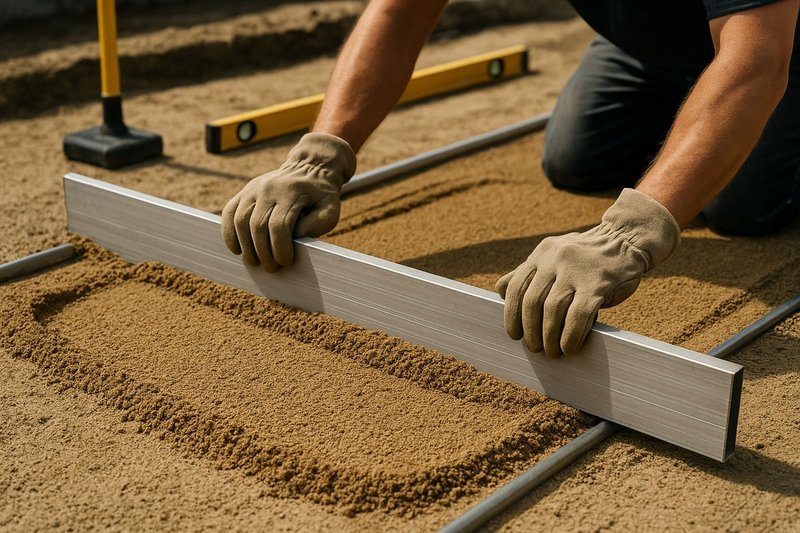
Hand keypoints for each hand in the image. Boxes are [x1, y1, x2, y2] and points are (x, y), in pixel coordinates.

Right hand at [221, 133, 355, 270]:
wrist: (310, 167)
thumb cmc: (321, 195)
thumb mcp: (330, 208)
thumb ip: (317, 224)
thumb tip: (294, 238)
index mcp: (291, 192)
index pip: (279, 226)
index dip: (280, 248)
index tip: (286, 261)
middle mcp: (268, 188)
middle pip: (258, 226)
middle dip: (263, 252)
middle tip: (271, 268)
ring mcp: (253, 188)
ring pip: (240, 221)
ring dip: (246, 247)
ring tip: (255, 262)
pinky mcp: (244, 191)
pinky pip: (229, 213)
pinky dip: (229, 233)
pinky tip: (237, 249)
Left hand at [496, 189, 679, 357]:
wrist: (628, 238)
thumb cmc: (587, 255)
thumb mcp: (554, 255)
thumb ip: (529, 272)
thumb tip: (500, 290)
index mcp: (541, 253)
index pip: (515, 287)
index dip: (510, 314)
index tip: (514, 334)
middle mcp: (554, 259)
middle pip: (531, 301)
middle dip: (529, 330)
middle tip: (534, 348)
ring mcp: (576, 270)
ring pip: (552, 310)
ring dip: (549, 337)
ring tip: (552, 352)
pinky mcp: (597, 283)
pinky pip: (578, 315)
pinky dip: (570, 336)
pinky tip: (569, 347)